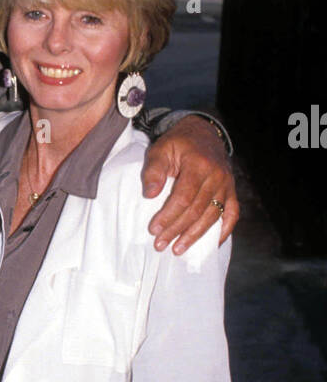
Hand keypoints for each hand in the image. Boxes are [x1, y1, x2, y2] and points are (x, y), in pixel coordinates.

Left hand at [141, 115, 238, 252]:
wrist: (203, 133)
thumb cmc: (178, 143)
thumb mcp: (161, 149)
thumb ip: (154, 170)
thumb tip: (150, 195)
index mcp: (199, 165)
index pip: (184, 197)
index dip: (169, 215)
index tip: (154, 229)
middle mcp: (217, 176)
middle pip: (197, 210)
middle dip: (177, 230)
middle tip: (160, 244)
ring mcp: (227, 185)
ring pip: (213, 216)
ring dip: (195, 236)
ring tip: (178, 249)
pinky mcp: (232, 191)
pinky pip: (232, 214)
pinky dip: (223, 231)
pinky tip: (210, 245)